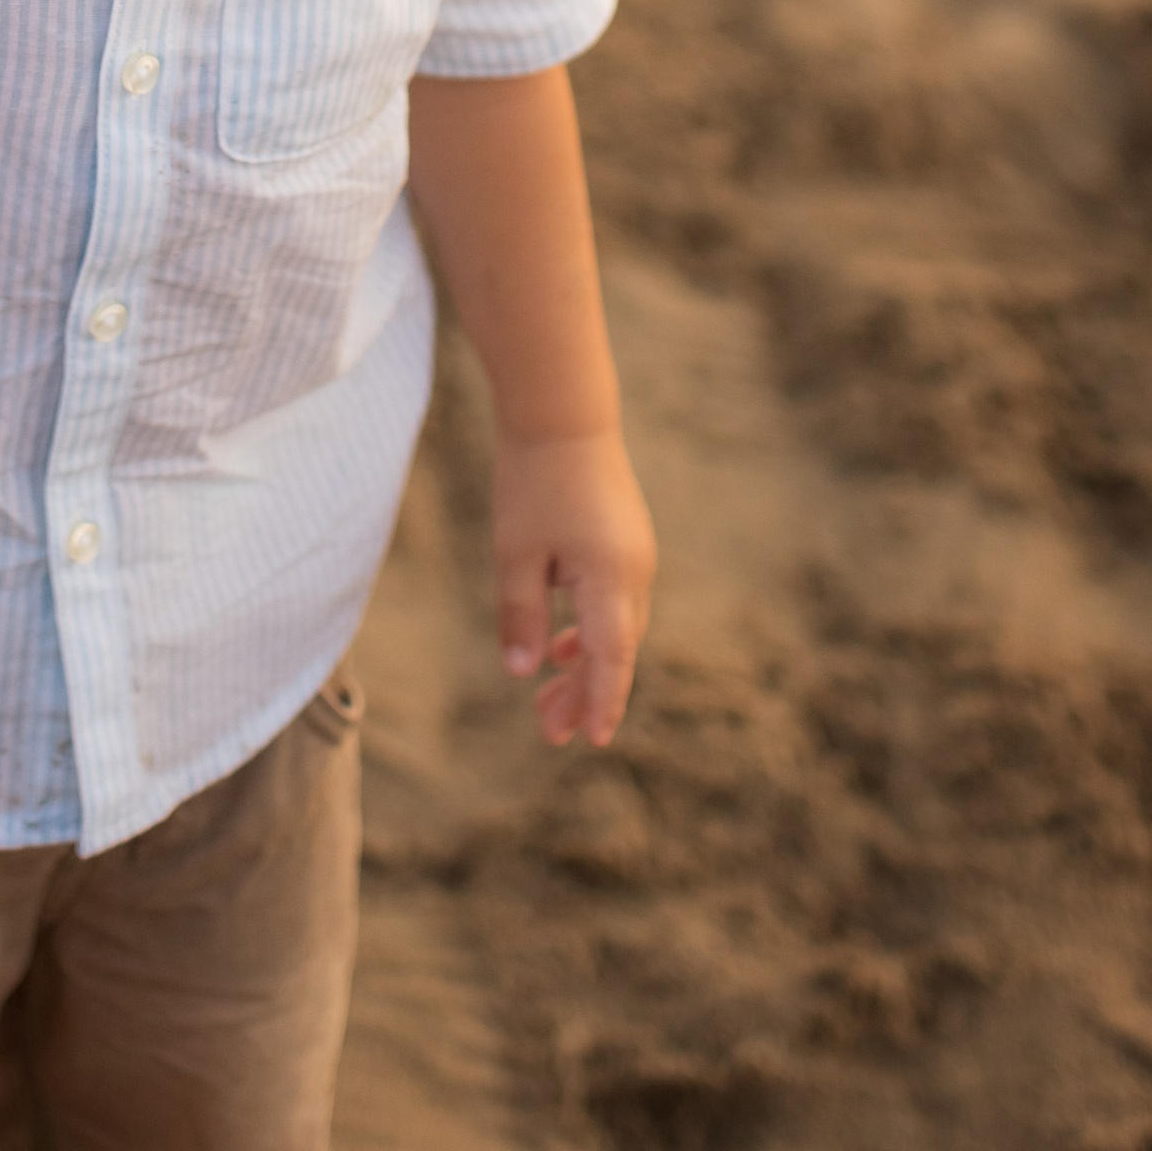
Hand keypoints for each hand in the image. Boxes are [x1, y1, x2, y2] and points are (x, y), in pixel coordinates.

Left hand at [492, 423, 654, 749]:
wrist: (563, 411)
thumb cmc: (534, 479)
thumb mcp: (516, 553)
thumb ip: (521, 615)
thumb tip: (524, 672)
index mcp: (612, 579)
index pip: (611, 660)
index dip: (601, 703)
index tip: (591, 741)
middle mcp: (635, 572)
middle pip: (615, 650)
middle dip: (584, 693)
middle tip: (549, 730)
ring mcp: (636, 554)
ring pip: (615, 628)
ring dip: (585, 664)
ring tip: (548, 698)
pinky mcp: (626, 540)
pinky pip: (613, 602)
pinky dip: (589, 630)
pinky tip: (560, 644)